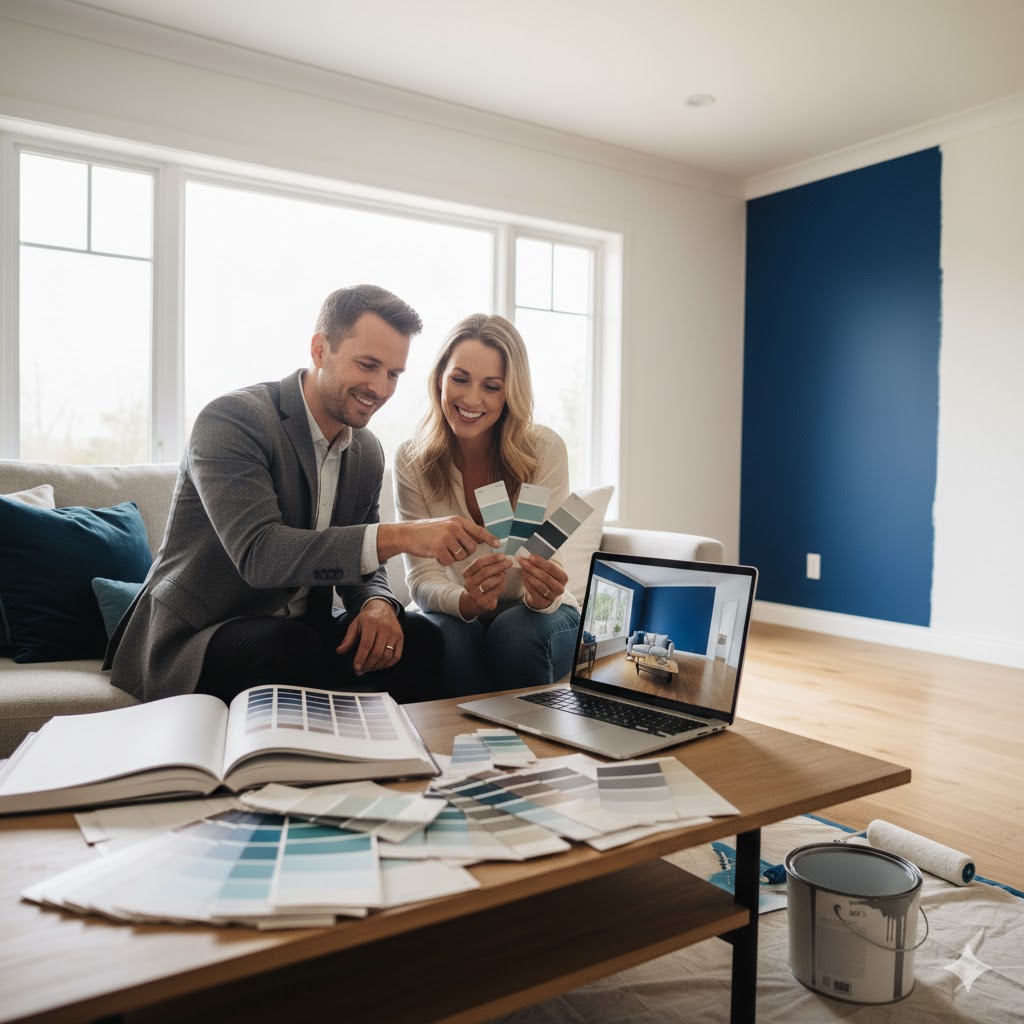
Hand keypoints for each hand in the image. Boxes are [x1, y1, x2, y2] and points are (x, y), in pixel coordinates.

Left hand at [336, 599, 402, 674]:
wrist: (383, 607)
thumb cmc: (367, 619)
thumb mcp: (355, 625)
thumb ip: (348, 639)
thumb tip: (339, 651)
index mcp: (371, 624)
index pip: (366, 644)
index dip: (361, 658)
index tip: (356, 667)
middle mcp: (384, 628)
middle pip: (377, 652)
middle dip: (368, 665)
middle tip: (361, 671)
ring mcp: (394, 633)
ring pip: (387, 656)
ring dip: (377, 666)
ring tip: (369, 669)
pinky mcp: (400, 638)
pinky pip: (396, 656)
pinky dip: (388, 664)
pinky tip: (380, 666)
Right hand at [377, 518, 498, 565]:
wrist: (408, 534)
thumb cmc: (428, 531)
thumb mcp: (446, 525)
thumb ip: (462, 530)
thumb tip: (480, 538)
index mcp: (457, 521)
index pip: (478, 530)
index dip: (489, 538)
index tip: (498, 545)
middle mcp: (454, 527)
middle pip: (472, 547)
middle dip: (465, 553)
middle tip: (453, 551)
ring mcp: (447, 537)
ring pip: (461, 556)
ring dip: (453, 557)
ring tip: (442, 551)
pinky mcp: (439, 548)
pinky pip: (450, 561)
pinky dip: (444, 561)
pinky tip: (436, 555)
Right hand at [459, 551, 513, 617]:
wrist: (476, 602)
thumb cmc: (482, 583)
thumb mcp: (481, 572)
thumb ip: (489, 564)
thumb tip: (503, 558)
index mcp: (467, 574)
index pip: (479, 563)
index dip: (492, 558)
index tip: (503, 556)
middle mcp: (468, 584)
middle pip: (484, 572)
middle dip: (499, 566)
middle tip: (509, 563)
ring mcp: (474, 594)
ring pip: (488, 583)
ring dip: (499, 576)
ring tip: (504, 574)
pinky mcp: (482, 602)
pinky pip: (494, 592)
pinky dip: (501, 585)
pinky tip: (503, 582)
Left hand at [517, 553, 567, 610]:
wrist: (545, 596)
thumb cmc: (546, 579)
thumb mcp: (549, 571)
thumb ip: (542, 563)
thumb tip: (529, 554)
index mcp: (563, 578)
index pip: (551, 568)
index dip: (540, 562)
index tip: (530, 556)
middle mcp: (560, 588)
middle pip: (545, 577)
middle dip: (532, 568)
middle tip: (522, 561)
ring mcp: (552, 597)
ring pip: (539, 585)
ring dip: (529, 576)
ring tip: (522, 569)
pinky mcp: (543, 603)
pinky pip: (534, 592)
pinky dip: (528, 584)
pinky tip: (524, 578)